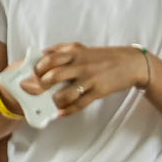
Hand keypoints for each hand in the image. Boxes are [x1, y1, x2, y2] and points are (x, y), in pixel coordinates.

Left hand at [30, 42, 148, 117]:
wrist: (131, 64)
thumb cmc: (103, 56)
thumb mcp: (81, 48)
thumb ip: (61, 49)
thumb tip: (42, 53)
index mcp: (74, 53)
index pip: (49, 59)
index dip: (38, 68)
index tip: (31, 74)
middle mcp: (80, 65)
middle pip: (54, 76)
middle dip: (41, 85)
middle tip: (36, 90)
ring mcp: (89, 79)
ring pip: (66, 93)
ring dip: (54, 100)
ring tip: (49, 102)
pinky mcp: (98, 92)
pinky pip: (80, 104)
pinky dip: (68, 110)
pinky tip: (60, 113)